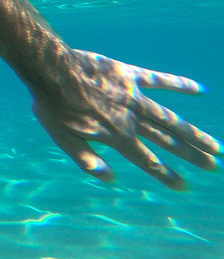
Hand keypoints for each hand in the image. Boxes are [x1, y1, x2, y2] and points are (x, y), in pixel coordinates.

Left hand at [31, 49, 219, 189]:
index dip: (166, 175)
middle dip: (191, 156)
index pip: (148, 161)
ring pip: (172, 118)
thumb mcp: (65, 139)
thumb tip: (110, 179)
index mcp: (117, 137)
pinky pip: (159, 80)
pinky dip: (179, 84)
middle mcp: (132, 119)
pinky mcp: (130, 75)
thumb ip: (88, 160)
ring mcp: (134, 97)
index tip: (184, 186)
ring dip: (194, 132)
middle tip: (213, 166)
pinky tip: (199, 89)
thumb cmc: (53, 106)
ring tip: (215, 145)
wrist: (51, 71)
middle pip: (168, 142)